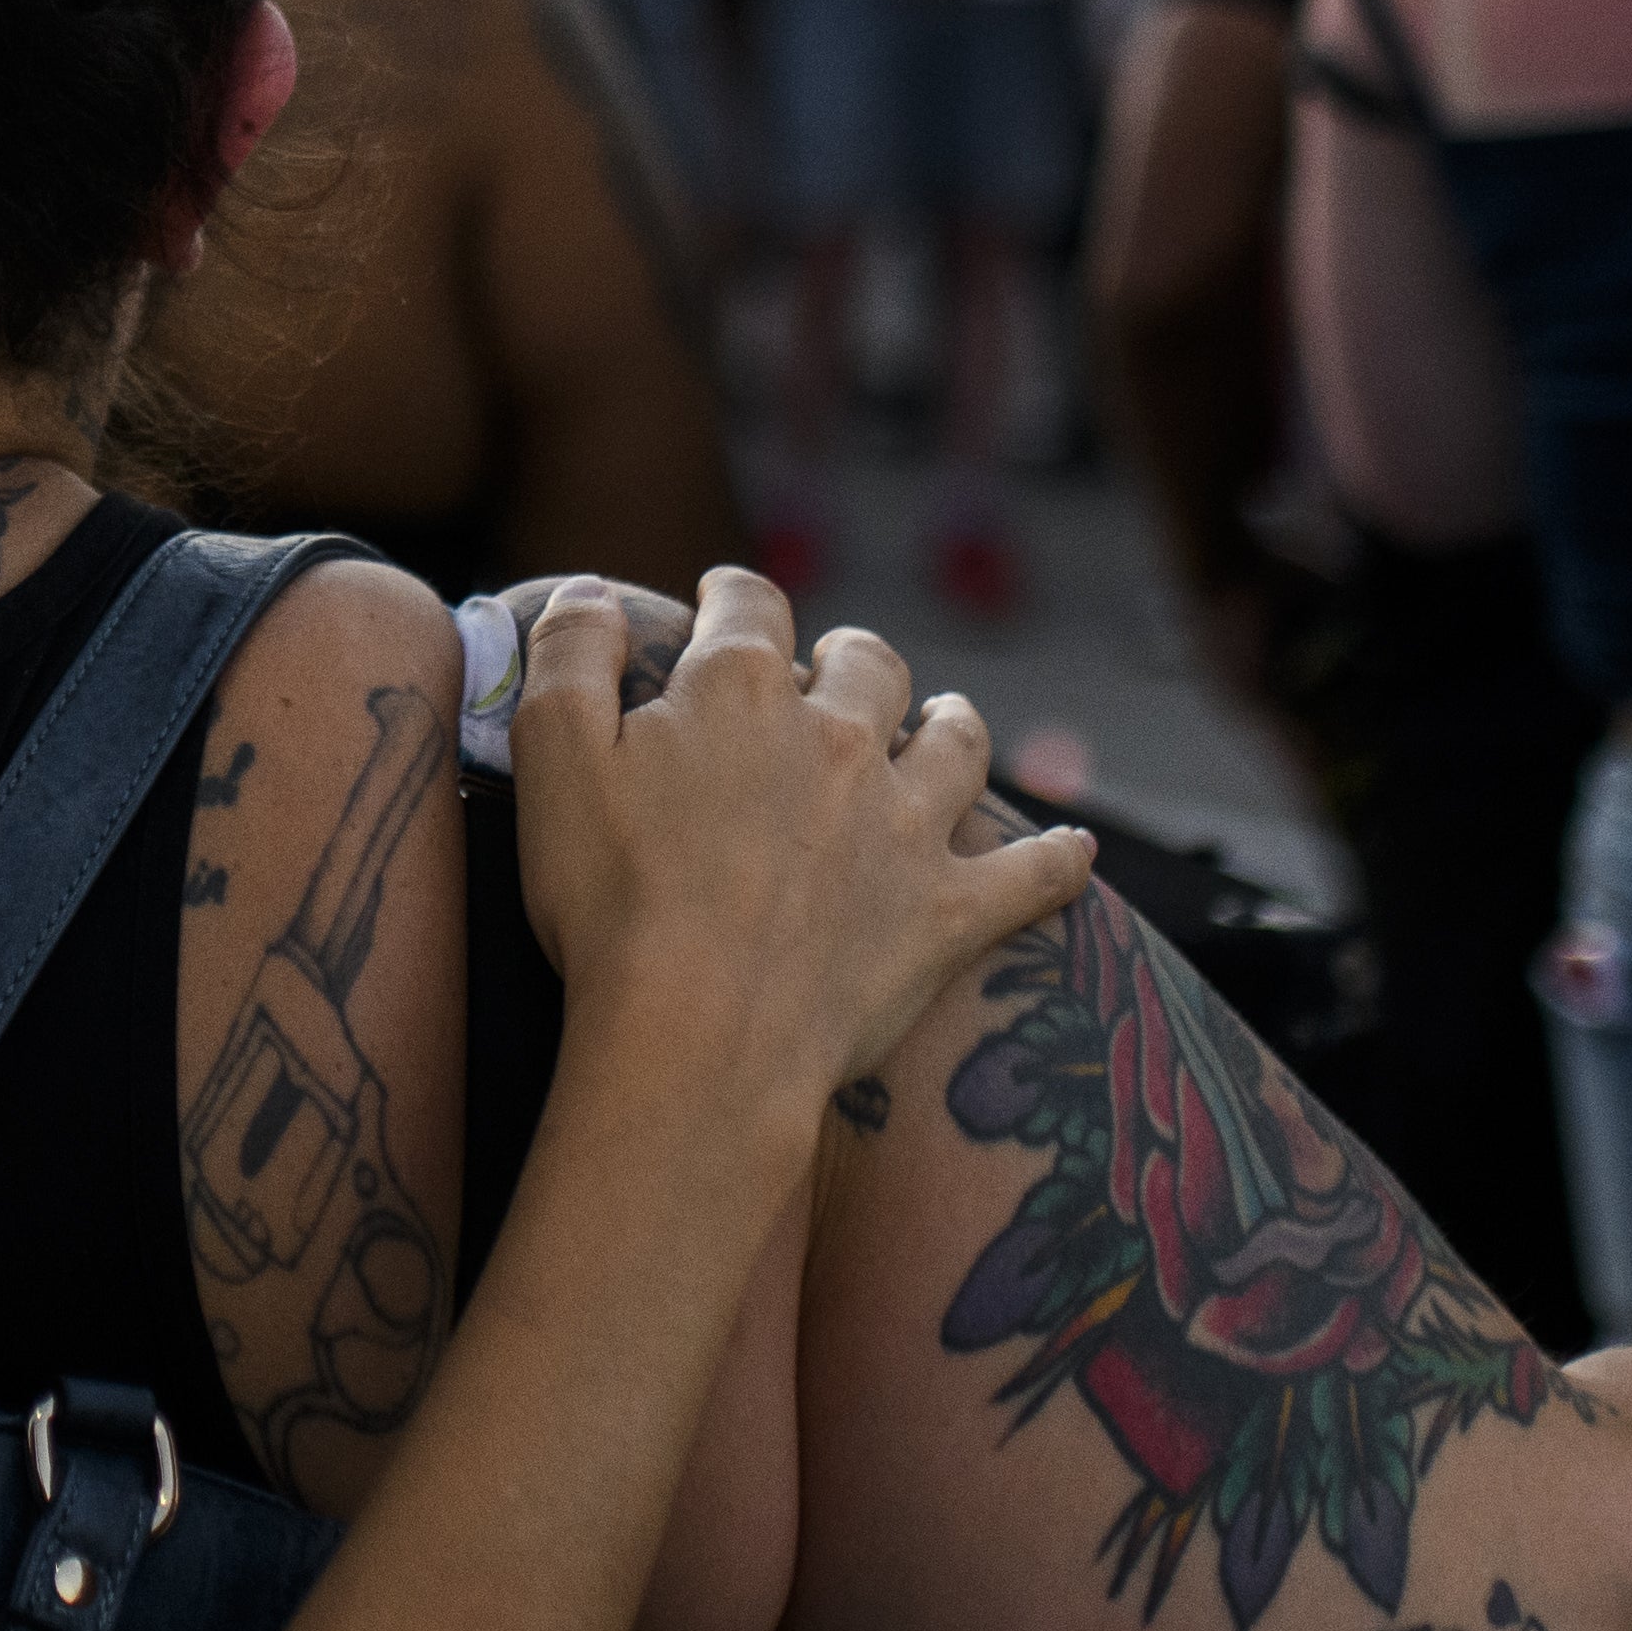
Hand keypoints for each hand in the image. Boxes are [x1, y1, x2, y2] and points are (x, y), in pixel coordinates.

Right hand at [506, 562, 1090, 1128]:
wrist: (699, 1035)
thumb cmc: (613, 901)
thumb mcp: (553, 757)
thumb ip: (569, 656)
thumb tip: (591, 596)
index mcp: (740, 690)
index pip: (748, 604)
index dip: (731, 595)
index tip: (721, 599)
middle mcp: (841, 736)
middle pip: (868, 662)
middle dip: (849, 656)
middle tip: (829, 672)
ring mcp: (906, 824)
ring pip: (957, 741)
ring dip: (950, 723)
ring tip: (944, 722)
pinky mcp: (949, 912)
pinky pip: (1032, 874)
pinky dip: (1058, 859)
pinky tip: (1078, 849)